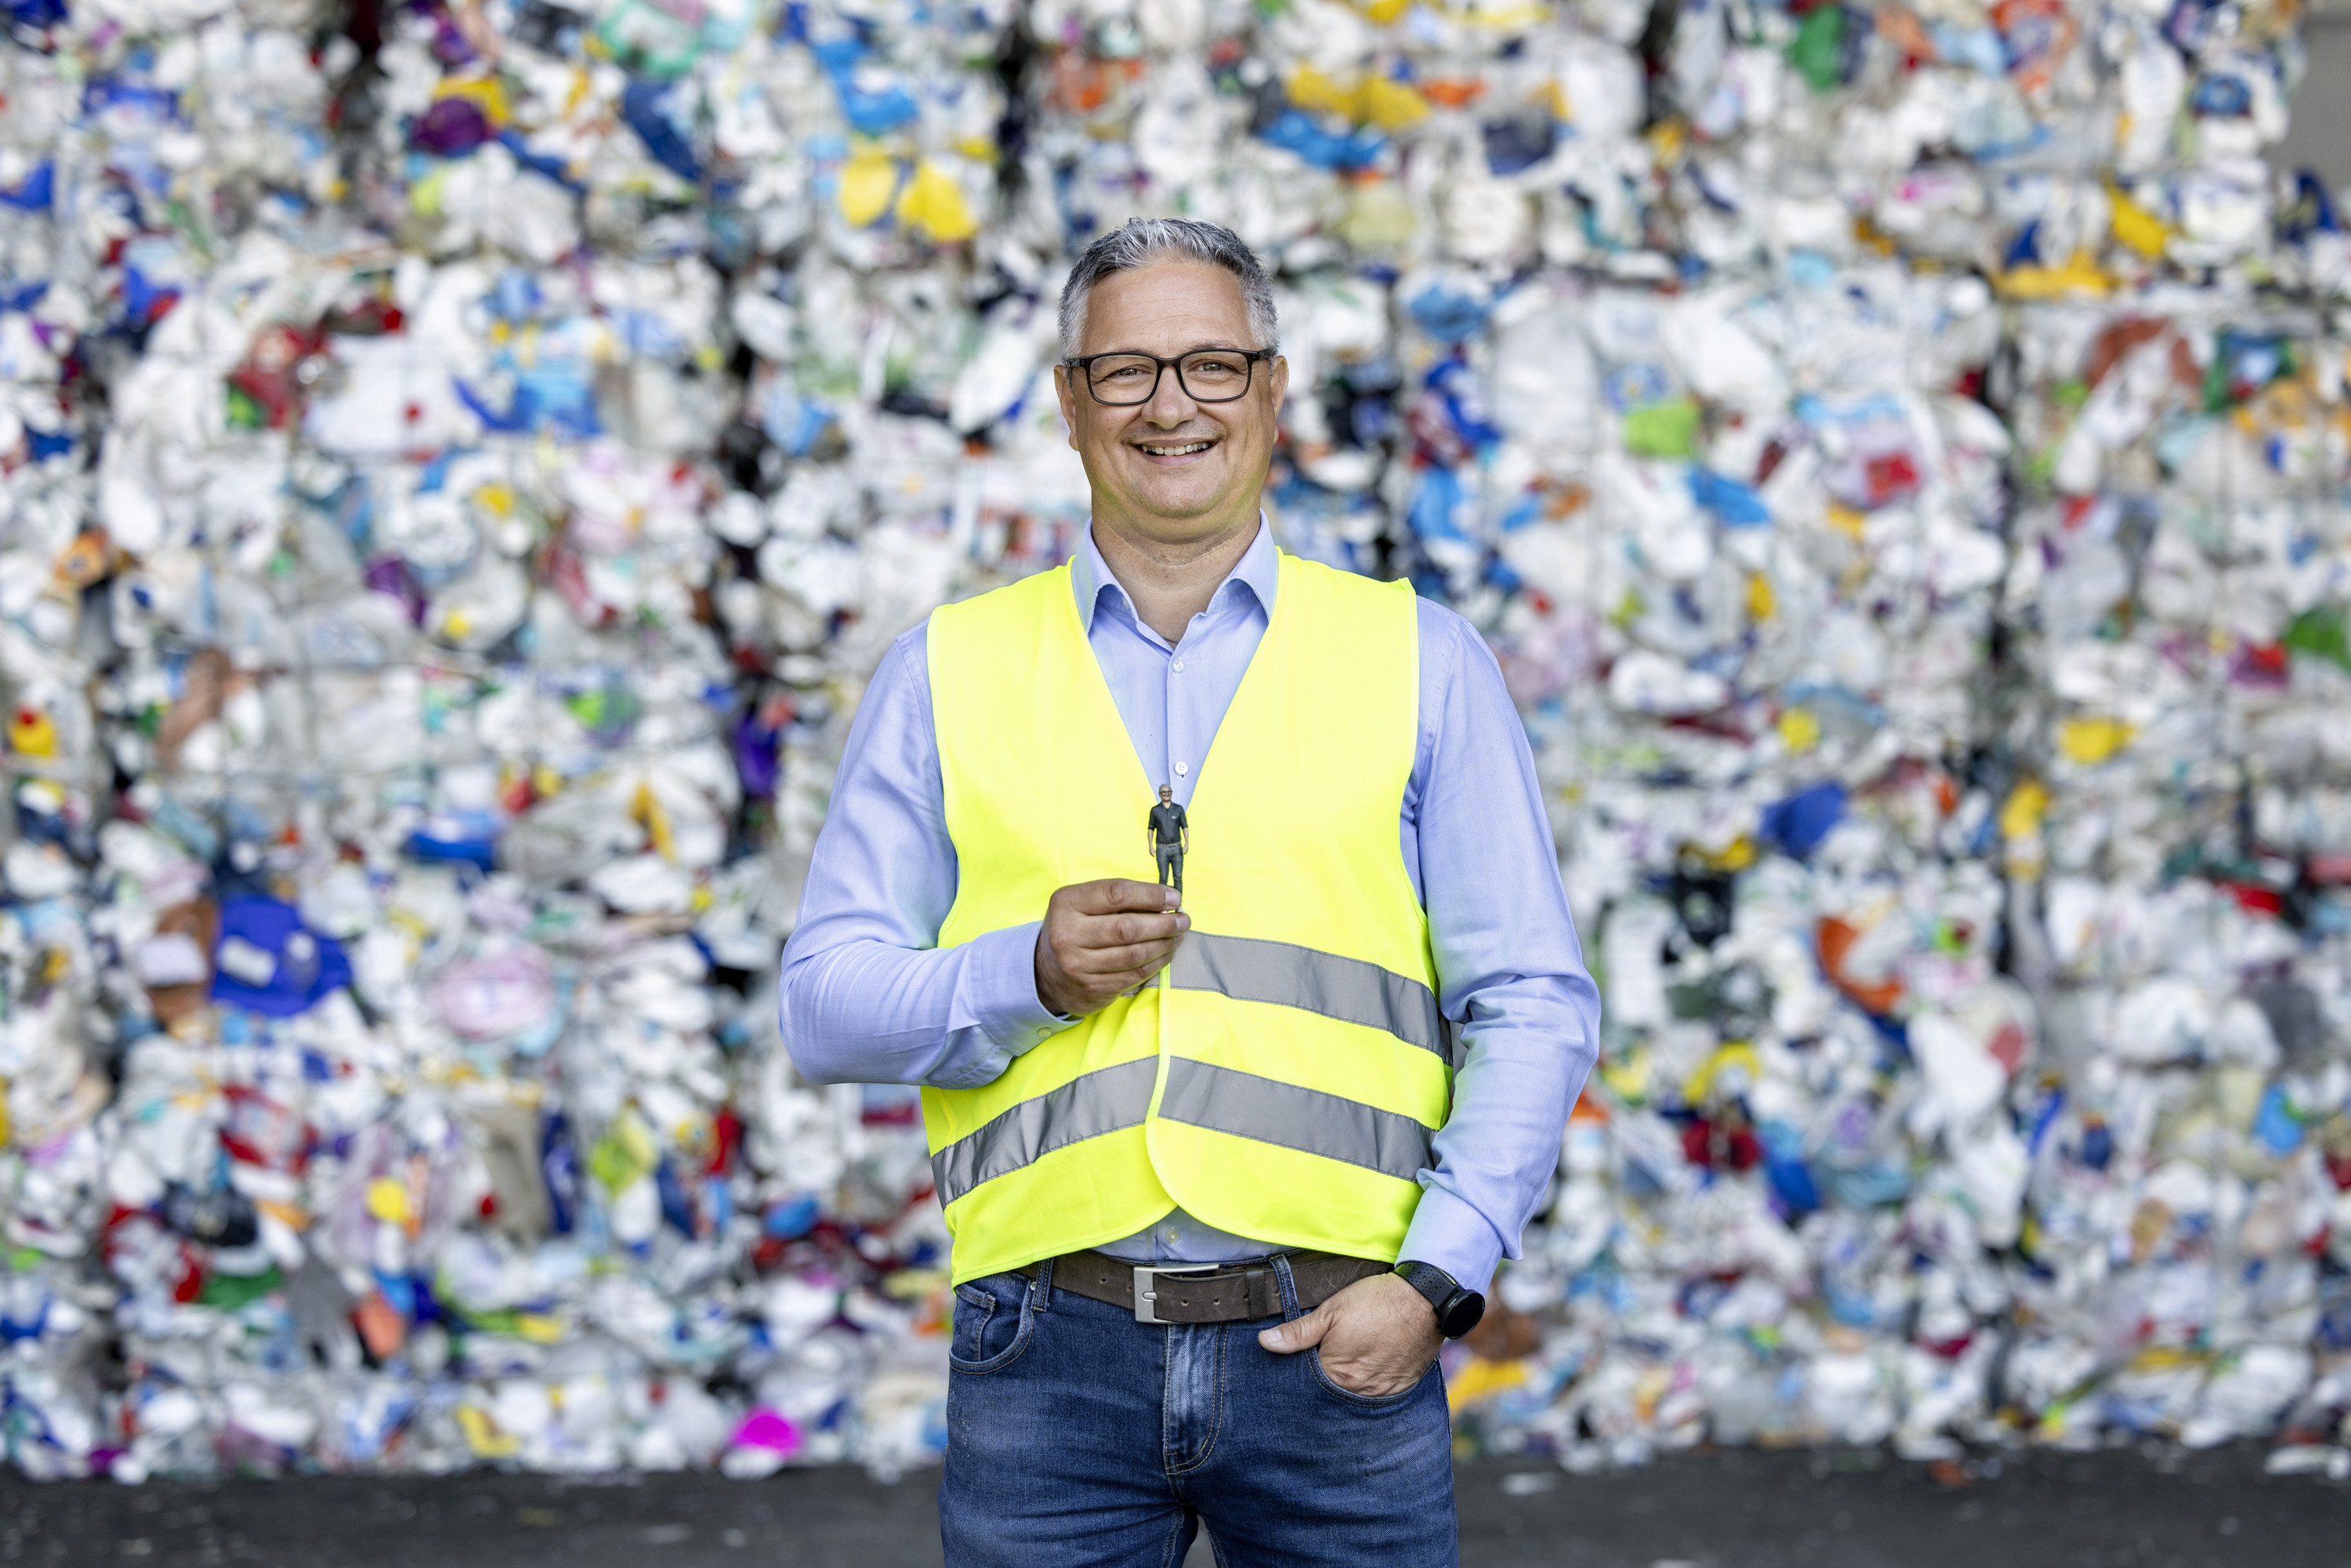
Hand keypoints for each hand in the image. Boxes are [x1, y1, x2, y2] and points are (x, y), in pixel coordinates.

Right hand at [1034, 879, 1189, 1016]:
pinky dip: (1156, 963)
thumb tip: (1165, 900)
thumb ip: (1116, 898)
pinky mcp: (1092, 988)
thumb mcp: (1082, 904)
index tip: (1174, 897)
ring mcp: (1079, 966)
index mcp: (1067, 904)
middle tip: (1183, 919)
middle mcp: (1069, 935)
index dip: (1151, 895)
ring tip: (1178, 935)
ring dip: (1165, 944)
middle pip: (1128, 927)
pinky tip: (1166, 953)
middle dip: (1164, 922)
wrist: (1045, 974)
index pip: (1117, 893)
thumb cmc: (1073, 930)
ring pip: (1134, 954)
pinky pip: (1134, 975)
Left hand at [1258, 1273, 1442, 1397]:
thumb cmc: (1376, 1302)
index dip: (1300, 1372)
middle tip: (1328, 1358)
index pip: (1306, 1384)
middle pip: (1330, 1393)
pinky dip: (1369, 1384)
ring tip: (1349, 1362)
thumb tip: (1265, 1343)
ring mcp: (1382, 1392)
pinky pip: (1378, 1395)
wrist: (1425, 1299)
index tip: (1300, 1359)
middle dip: (1323, 1381)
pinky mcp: (1400, 1388)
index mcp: (1336, 1374)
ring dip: (1347, 1384)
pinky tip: (1368, 1367)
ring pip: (1354, 1396)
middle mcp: (1359, 1391)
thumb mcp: (1332, 1310)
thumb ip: (1298, 1332)